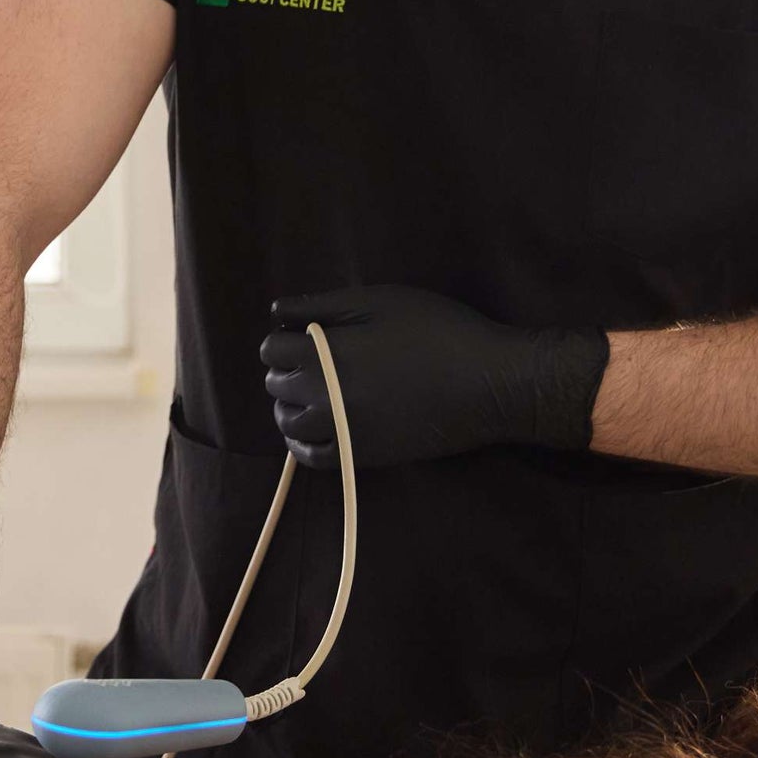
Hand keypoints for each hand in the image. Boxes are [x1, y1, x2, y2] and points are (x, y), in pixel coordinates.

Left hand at [261, 285, 611, 469]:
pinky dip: (302, 440)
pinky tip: (316, 424)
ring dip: (291, 404)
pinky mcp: (359, 456)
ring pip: (288, 421)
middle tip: (315, 358)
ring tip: (315, 390)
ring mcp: (340, 431)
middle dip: (287, 368)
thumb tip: (276, 311)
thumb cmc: (438, 331)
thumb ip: (322, 305)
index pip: (271, 349)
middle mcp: (323, 397)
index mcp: (325, 354)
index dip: (284, 338)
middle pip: (277, 385)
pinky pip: (311, 456)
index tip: (303, 335)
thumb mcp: (381, 301)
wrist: (486, 385)